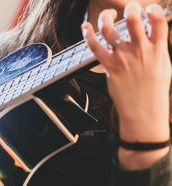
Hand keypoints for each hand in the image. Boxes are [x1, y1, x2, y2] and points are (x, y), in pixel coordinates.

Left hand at [83, 2, 170, 168]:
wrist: (143, 111)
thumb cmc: (154, 89)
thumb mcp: (163, 65)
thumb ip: (158, 46)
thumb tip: (153, 31)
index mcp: (157, 49)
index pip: (158, 20)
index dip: (152, 9)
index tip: (148, 8)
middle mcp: (139, 51)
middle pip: (132, 19)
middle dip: (130, 8)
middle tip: (128, 9)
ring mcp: (122, 58)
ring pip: (110, 29)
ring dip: (106, 17)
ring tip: (108, 15)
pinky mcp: (108, 67)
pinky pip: (94, 47)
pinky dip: (88, 34)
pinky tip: (86, 27)